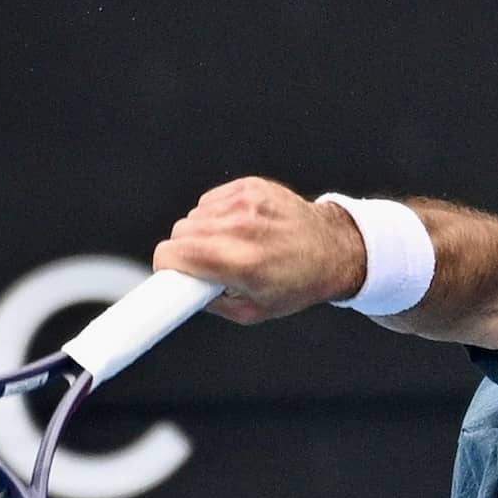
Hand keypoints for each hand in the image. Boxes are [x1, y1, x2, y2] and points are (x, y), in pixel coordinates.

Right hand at [150, 177, 365, 322]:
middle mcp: (242, 227)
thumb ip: (209, 302)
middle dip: (184, 253)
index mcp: (242, 262)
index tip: (167, 276)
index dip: (164, 267)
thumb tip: (178, 293)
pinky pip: (209, 202)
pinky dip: (215, 216)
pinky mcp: (250, 186)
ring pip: (192, 217)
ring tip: (227, 247)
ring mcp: (246, 202)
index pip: (173, 254)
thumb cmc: (296, 283)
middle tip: (205, 267)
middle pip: (178, 234)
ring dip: (200, 234)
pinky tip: (237, 228)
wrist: (333, 248)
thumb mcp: (252, 311)